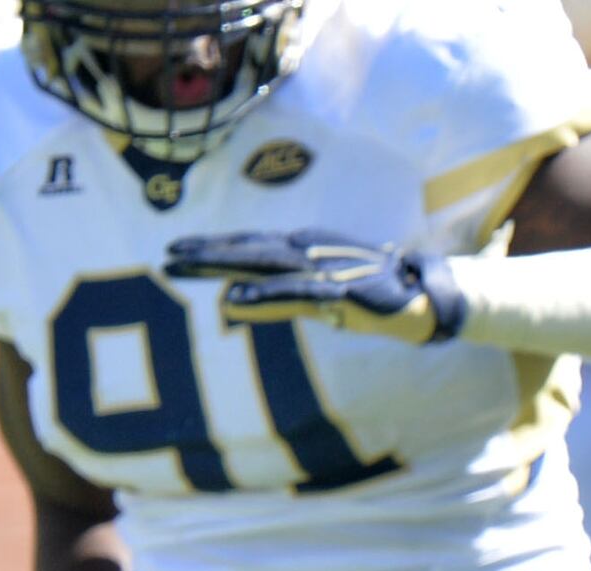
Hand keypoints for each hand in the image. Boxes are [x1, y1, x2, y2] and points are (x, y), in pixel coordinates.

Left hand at [164, 230, 463, 343]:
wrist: (422, 298)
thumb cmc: (370, 297)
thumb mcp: (315, 301)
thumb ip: (276, 301)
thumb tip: (233, 303)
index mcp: (301, 251)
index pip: (248, 248)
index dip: (212, 249)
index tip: (177, 251)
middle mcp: (306, 252)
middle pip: (246, 250)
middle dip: (205, 252)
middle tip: (168, 253)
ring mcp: (320, 268)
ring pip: (260, 263)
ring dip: (221, 264)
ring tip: (185, 265)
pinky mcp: (336, 290)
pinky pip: (292, 292)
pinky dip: (263, 294)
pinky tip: (234, 297)